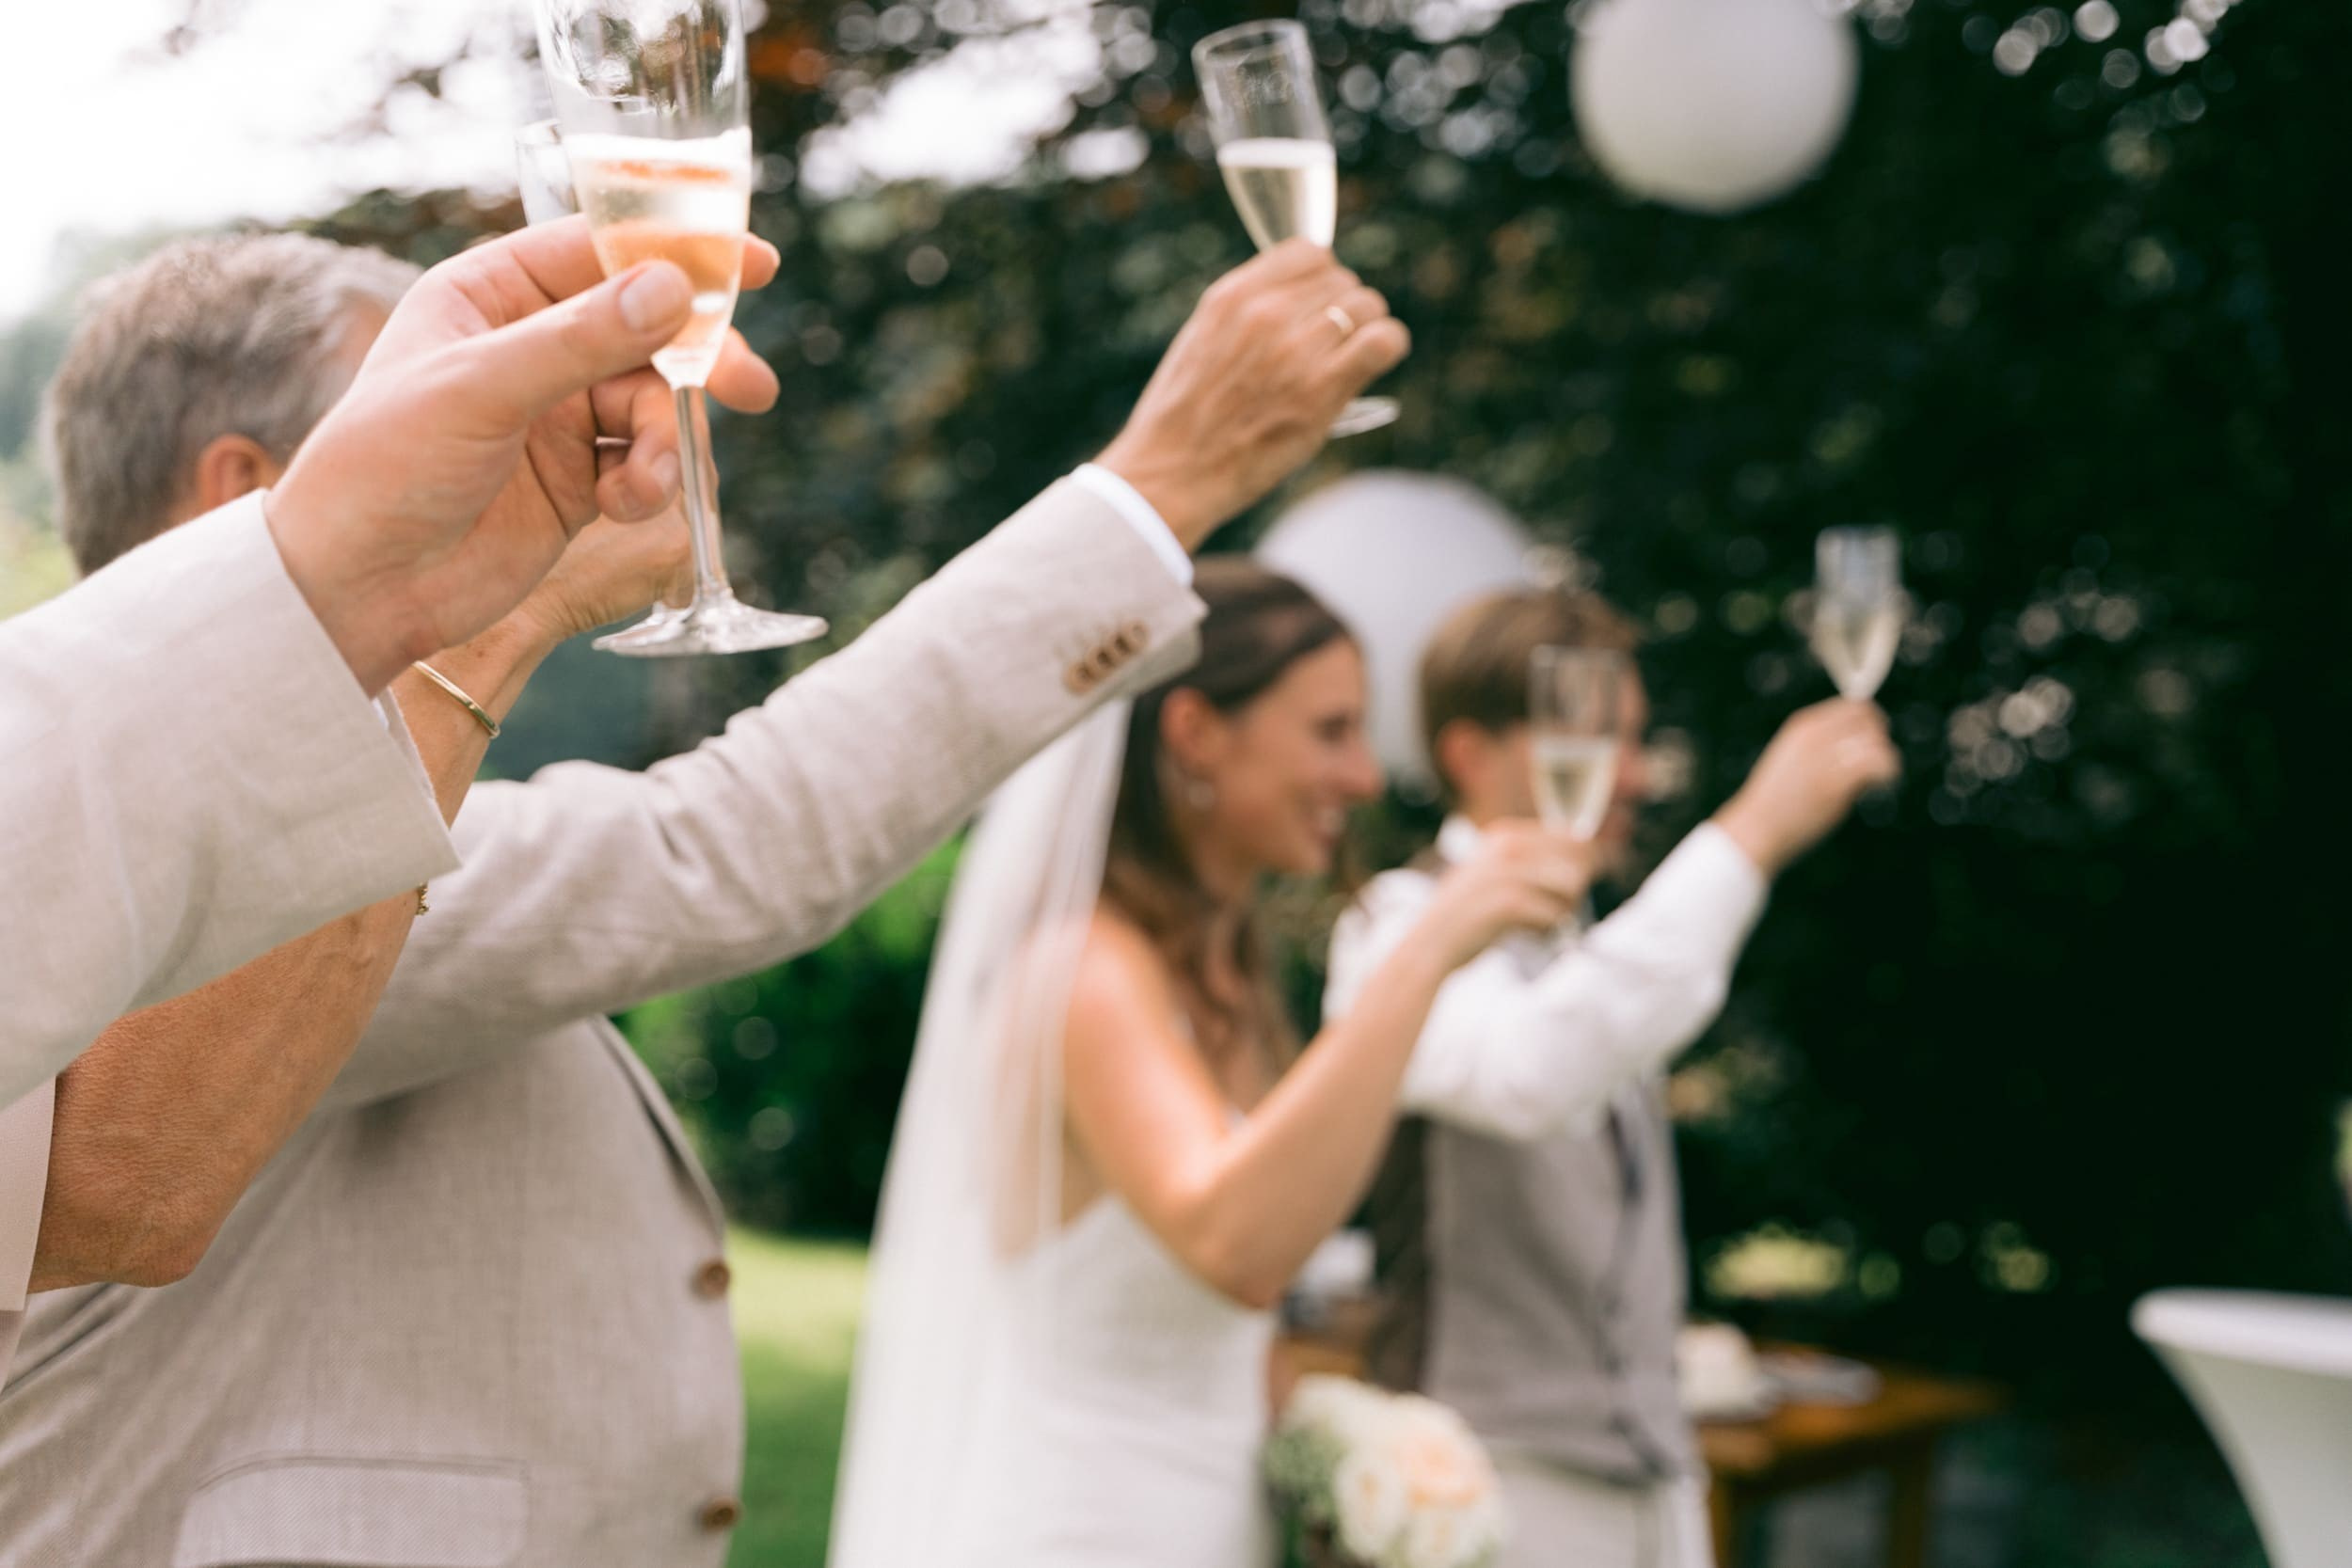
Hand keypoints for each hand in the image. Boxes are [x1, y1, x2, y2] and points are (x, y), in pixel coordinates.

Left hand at [266, 217, 781, 693]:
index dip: (678, 251)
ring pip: (654, 400)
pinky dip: (648, 482)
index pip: (599, 250)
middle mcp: (531, 344)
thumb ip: (581, 338)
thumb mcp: (480, 389)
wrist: (359, 589)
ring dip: (664, 441)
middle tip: (749, 387)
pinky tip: (619, 507)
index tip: (752, 263)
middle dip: (698, 359)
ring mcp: (558, 413)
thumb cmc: (385, 468)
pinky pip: (645, 460)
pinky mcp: (579, 478)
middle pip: (647, 326)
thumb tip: (675, 289)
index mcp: (490, 293)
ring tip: (643, 483)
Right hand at [1093, 239, 1410, 549]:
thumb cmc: (1186, 415)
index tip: (1316, 307)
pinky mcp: (1320, 390)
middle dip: (1343, 310)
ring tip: (1347, 360)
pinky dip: (1387, 347)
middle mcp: (1266, 313)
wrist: (1172, 471)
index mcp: (1233, 295)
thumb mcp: (1203, 338)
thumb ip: (1248, 310)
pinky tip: (1372, 365)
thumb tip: (1303, 295)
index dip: (1322, 279)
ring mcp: (1295, 349)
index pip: (1310, 252)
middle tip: (1330, 347)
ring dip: (1366, 330)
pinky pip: (1384, 341)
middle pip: (1343, 280)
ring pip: (1368, 306)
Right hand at [1410, 821, 1594, 972]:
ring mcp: (1507, 872)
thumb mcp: (1495, 874)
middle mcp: (1508, 846)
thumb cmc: (1468, 915)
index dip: (1583, 863)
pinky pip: (1555, 914)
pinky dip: (1549, 928)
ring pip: (1570, 885)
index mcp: (1505, 835)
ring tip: (1541, 924)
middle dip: (1575, 887)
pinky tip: (1531, 935)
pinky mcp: (1509, 902)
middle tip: (1558, 909)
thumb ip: (1532, 863)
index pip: (1570, 837)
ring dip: (1564, 909)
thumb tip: (1591, 858)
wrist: (1430, 944)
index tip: (1572, 889)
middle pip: (1576, 858)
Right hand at [1712, 700, 1901, 877]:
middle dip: (1880, 741)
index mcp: (1803, 726)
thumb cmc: (1775, 800)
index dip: (1872, 723)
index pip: (1854, 706)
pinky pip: (1878, 765)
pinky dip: (1887, 774)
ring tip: (1878, 779)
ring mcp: (1825, 758)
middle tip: (1877, 764)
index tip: (1873, 742)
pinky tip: (1880, 786)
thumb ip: (1820, 745)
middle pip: (1870, 721)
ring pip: (1877, 742)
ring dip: (1885, 760)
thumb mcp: (1791, 757)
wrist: (1757, 827)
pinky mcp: (1836, 783)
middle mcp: (1815, 736)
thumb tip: (1861, 743)